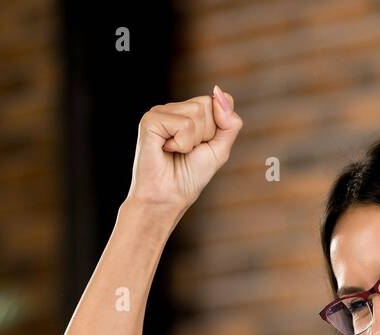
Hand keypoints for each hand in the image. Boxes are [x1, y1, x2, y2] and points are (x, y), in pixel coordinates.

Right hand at [125, 86, 242, 215]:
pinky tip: (166, 150)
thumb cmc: (189, 177)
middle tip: (186, 151)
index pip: (215, 102)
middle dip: (204, 134)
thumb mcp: (219, 149)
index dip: (215, 129)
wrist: (168, 198)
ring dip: (192, 141)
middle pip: (206, 104)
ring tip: (176, 152)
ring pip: (196, 113)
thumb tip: (220, 92)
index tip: (199, 147)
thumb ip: (229, 122)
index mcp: (186, 112)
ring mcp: (159, 113)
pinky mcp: (150, 121)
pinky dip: (181, 144)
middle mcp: (172, 109)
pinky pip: (183, 124)